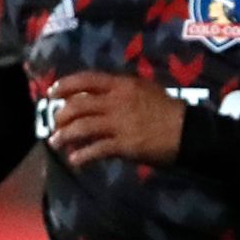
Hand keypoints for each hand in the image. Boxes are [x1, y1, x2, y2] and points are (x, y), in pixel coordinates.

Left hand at [48, 71, 185, 166]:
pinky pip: (96, 150)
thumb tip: (100, 92)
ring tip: (56, 143)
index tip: (52, 94)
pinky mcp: (124, 145)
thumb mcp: (145, 88)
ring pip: (82, 128)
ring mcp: (119, 124)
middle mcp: (116, 102)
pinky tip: (74, 160)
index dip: (65, 86)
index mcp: (122, 85)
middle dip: (60, 115)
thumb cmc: (167, 108)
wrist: (187, 130)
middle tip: (54, 124)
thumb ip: (122, 89)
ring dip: (65, 136)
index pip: (86, 80)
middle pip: (78, 105)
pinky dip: (82, 155)